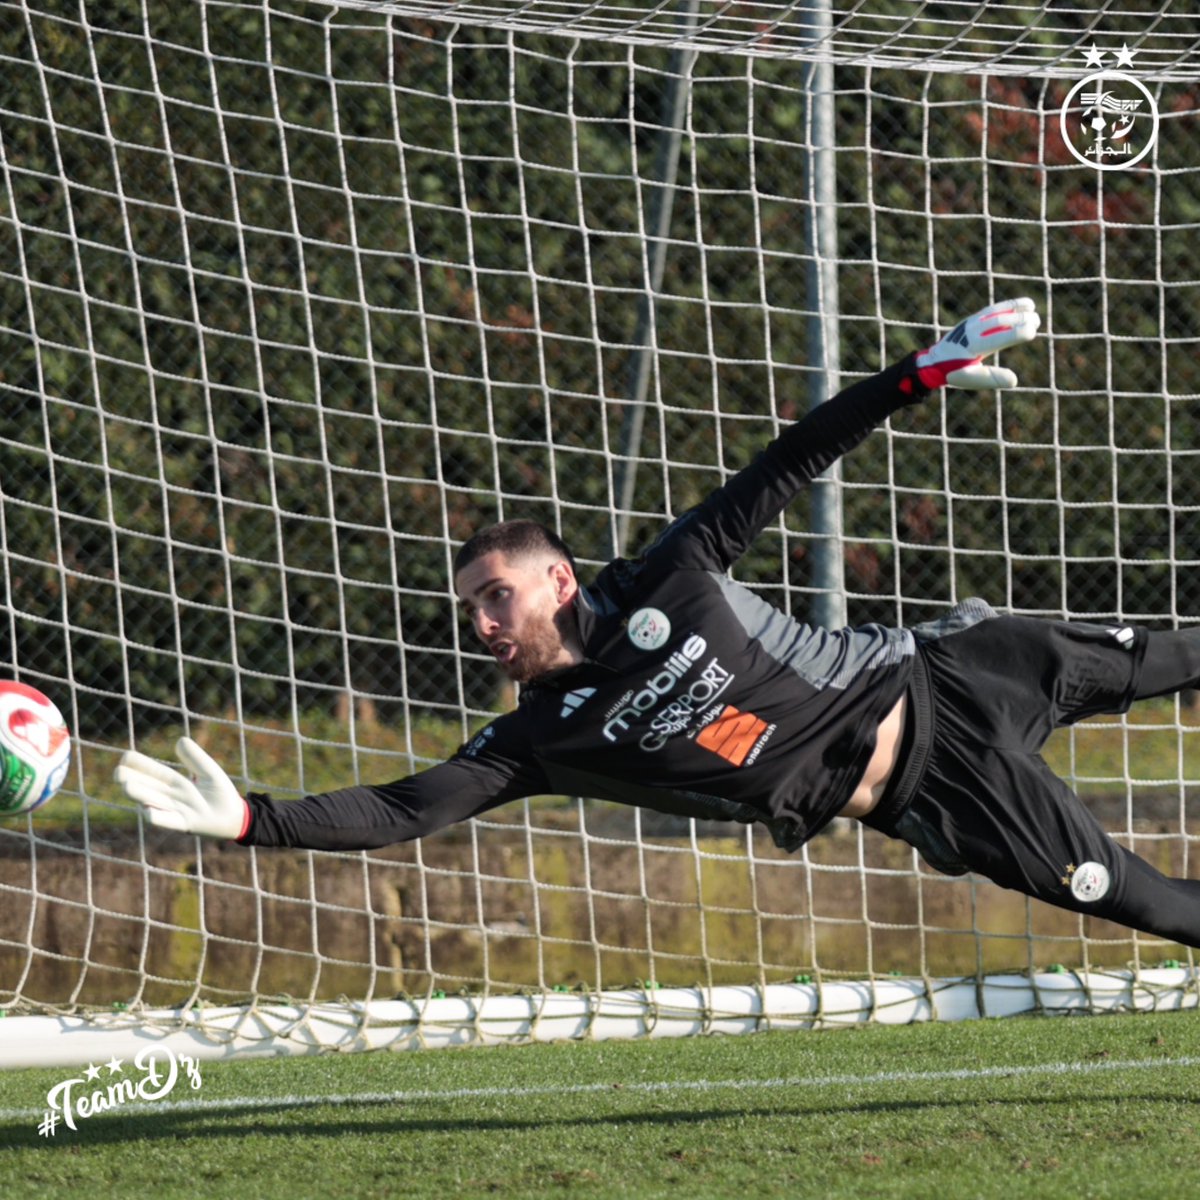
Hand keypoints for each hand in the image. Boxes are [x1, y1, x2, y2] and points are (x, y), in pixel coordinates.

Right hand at [115, 737, 248, 838]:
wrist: (237, 817)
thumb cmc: (221, 795)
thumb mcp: (209, 771)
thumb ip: (196, 758)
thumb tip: (179, 741)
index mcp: (176, 783)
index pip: (155, 772)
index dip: (141, 765)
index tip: (125, 757)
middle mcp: (172, 797)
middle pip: (149, 787)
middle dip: (132, 780)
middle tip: (117, 773)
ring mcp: (177, 811)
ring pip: (154, 802)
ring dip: (140, 795)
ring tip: (125, 786)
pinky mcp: (186, 824)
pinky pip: (169, 822)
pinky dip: (158, 817)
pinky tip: (147, 810)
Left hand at [916, 298, 1039, 388]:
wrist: (933, 362)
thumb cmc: (954, 372)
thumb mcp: (971, 378)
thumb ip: (991, 378)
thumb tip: (1014, 380)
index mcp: (971, 347)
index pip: (997, 338)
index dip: (1015, 334)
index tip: (1032, 332)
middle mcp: (971, 331)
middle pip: (998, 321)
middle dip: (1019, 319)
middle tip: (1036, 321)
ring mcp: (970, 323)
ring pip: (994, 312)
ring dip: (1013, 308)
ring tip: (1031, 307)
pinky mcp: (971, 320)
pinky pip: (990, 310)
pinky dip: (1005, 306)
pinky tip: (1020, 305)